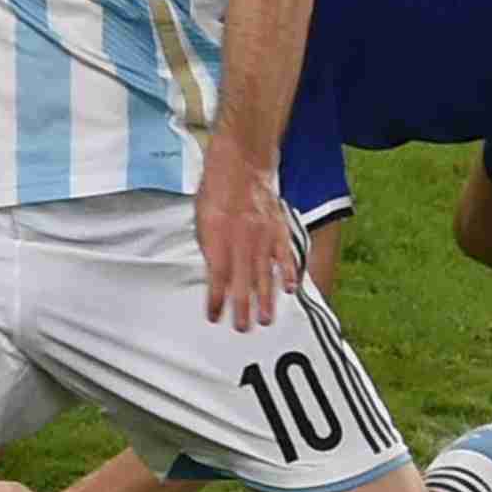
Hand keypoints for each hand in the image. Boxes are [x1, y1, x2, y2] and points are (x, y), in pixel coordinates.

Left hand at [195, 154, 300, 331]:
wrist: (242, 162)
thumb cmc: (217, 190)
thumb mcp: (201, 218)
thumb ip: (209, 247)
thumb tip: (213, 273)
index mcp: (217, 237)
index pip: (217, 277)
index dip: (216, 300)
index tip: (214, 317)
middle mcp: (241, 239)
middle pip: (242, 281)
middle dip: (242, 308)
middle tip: (242, 328)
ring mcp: (262, 235)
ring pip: (265, 274)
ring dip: (266, 299)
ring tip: (266, 319)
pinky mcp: (279, 228)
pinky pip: (286, 255)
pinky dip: (289, 273)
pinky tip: (290, 290)